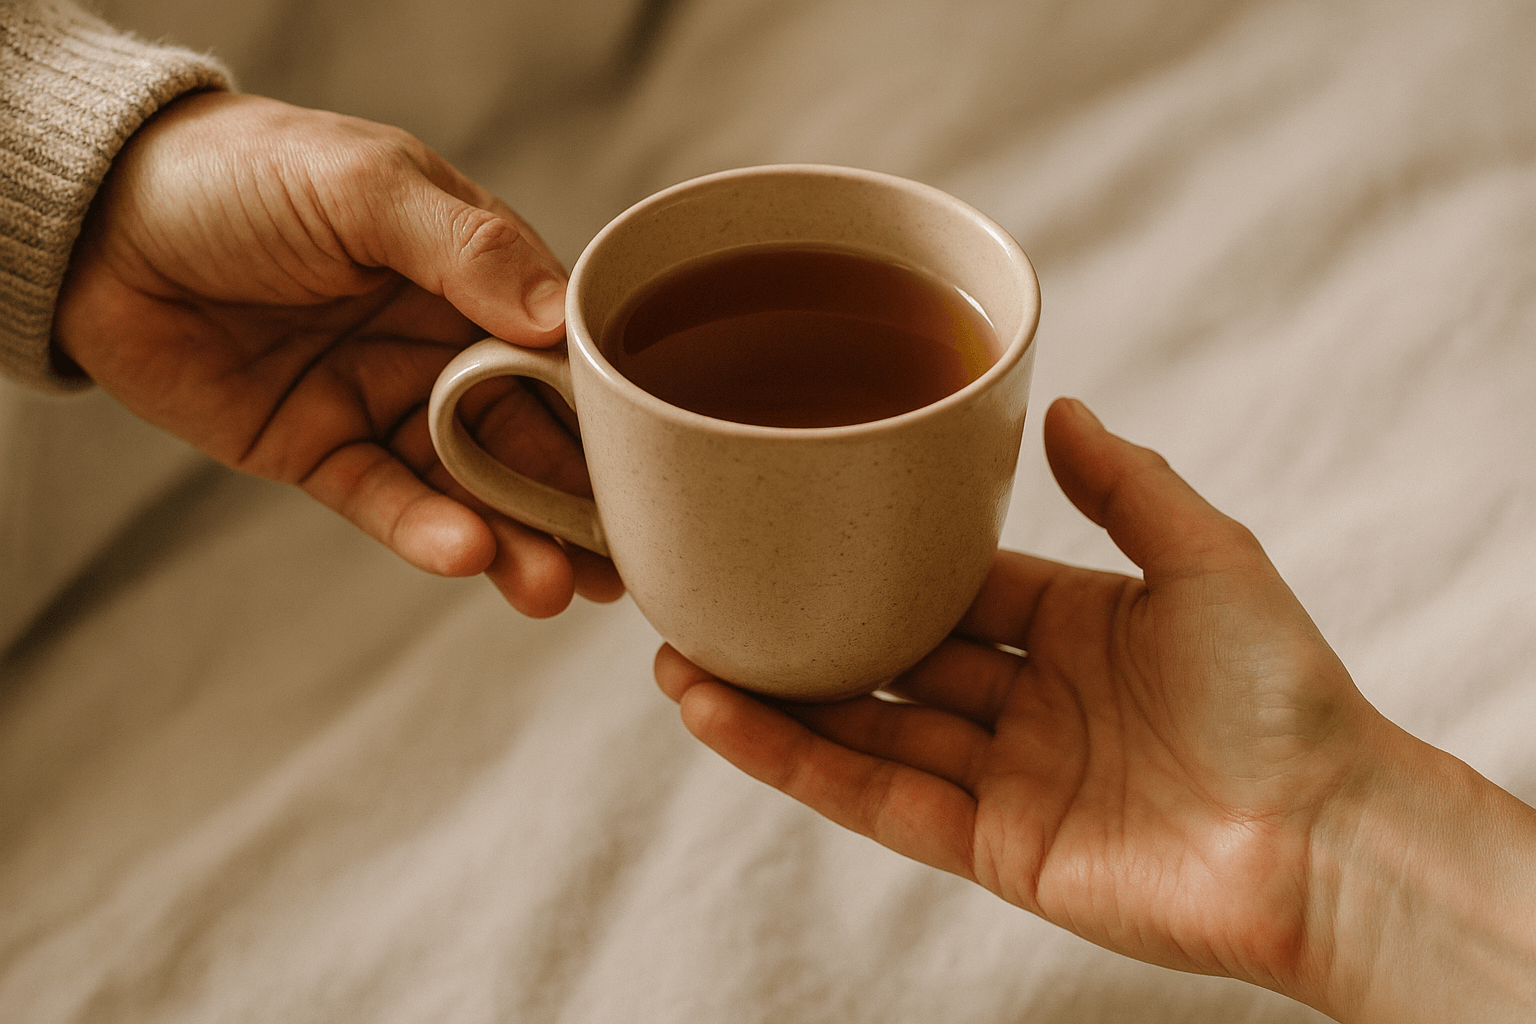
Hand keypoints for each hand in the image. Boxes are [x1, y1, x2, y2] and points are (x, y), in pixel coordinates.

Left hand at [53, 90, 622, 616]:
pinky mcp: (323, 451)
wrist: (101, 217)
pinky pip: (383, 501)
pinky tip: (462, 554)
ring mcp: (387, 403)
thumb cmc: (245, 172)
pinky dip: (423, 532)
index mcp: (476, 275)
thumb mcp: (365, 185)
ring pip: (470, 485)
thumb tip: (559, 319)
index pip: (563, 352)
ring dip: (514, 539)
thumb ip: (466, 247)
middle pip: (532, 435)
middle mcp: (445, 345)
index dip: (609, 414)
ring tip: (550, 587)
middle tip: (620, 567)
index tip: (655, 470)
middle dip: (577, 504)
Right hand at [656, 397, 1535, 1021]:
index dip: (877, 564)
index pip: (953, 587)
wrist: (1328, 832)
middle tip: (707, 598)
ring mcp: (1005, 780)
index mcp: (1074, 629)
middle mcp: (1029, 704)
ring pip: (864, 733)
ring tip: (676, 657)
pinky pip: (876, 800)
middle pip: (891, 662)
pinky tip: (722, 717)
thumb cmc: (1285, 693)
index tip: (800, 530)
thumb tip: (1057, 411)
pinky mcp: (991, 849)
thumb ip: (1127, 486)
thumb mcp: (1208, 557)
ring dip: (771, 700)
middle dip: (801, 636)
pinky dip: (794, 762)